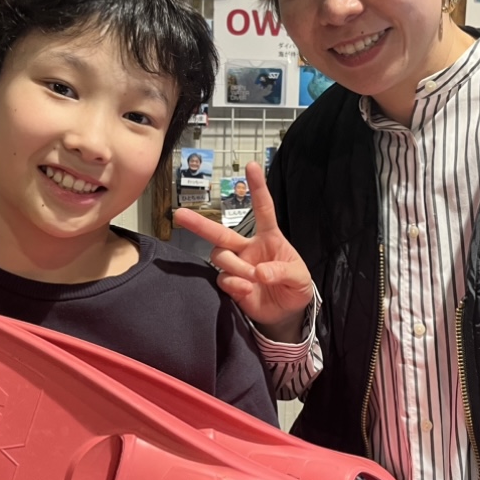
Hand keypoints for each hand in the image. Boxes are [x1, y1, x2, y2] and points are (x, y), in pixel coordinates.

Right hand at [174, 161, 312, 341]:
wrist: (287, 313)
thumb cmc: (295, 287)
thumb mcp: (300, 278)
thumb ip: (283, 271)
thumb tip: (260, 271)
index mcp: (269, 238)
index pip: (263, 209)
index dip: (258, 188)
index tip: (252, 166)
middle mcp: (247, 248)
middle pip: (220, 232)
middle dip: (199, 223)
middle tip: (179, 214)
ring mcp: (237, 266)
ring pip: (220, 256)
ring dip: (235, 266)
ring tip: (252, 278)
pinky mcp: (231, 284)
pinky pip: (223, 279)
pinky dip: (234, 284)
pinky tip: (247, 290)